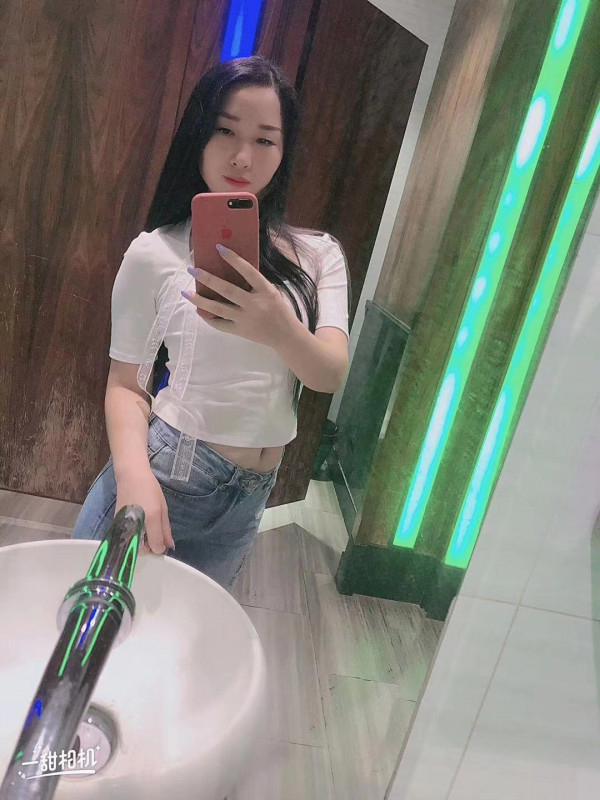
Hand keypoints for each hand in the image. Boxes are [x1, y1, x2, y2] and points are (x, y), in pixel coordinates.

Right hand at [115, 470, 174, 555]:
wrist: (131, 476)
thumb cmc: (150, 489)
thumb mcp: (162, 508)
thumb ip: (165, 529)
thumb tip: (169, 546)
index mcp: (151, 520)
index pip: (155, 546)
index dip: (160, 548)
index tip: (162, 542)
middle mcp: (136, 525)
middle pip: (141, 551)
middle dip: (149, 548)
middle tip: (153, 536)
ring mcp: (124, 525)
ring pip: (132, 546)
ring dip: (140, 544)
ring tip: (146, 531)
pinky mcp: (115, 523)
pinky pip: (125, 538)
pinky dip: (133, 538)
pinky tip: (138, 528)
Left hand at [182, 244, 298, 347]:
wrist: (285, 336)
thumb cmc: (278, 310)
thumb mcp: (271, 292)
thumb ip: (254, 284)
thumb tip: (231, 271)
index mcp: (265, 291)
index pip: (248, 271)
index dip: (233, 259)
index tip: (218, 247)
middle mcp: (254, 304)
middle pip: (227, 290)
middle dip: (208, 279)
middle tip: (193, 270)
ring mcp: (245, 319)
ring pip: (218, 309)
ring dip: (201, 300)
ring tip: (186, 293)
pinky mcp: (240, 331)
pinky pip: (220, 324)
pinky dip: (208, 318)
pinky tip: (199, 310)